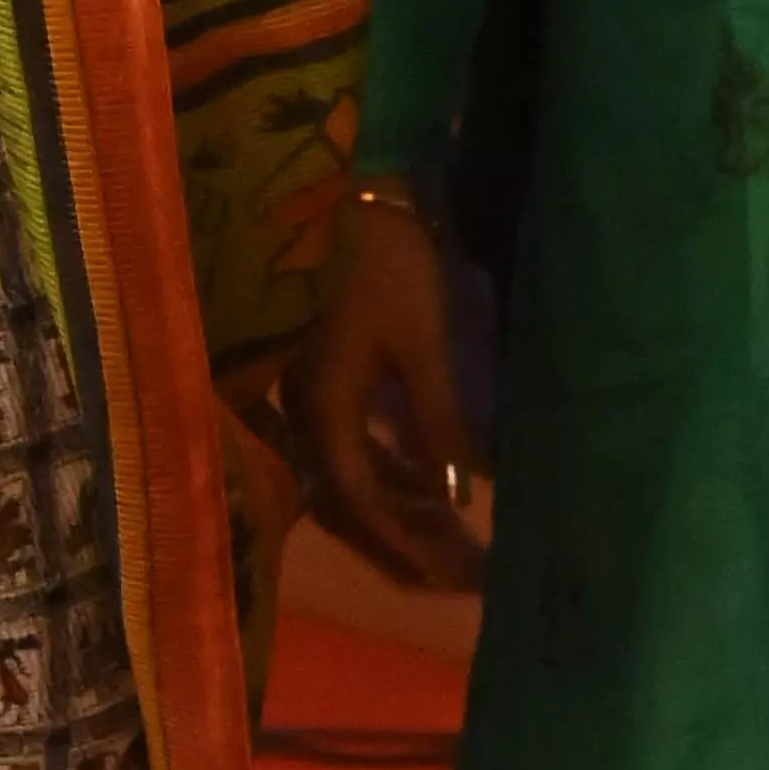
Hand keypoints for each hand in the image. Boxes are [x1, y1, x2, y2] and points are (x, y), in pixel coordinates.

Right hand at [290, 187, 478, 590]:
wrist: (353, 189)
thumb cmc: (388, 262)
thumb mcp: (423, 345)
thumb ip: (440, 423)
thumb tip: (463, 499)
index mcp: (322, 412)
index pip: (361, 507)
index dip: (407, 548)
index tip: (454, 580)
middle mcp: (303, 415)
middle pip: (350, 506)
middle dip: (407, 545)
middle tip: (466, 575)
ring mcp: (307, 397)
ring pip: (351, 479)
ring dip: (402, 512)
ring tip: (458, 541)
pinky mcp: (323, 378)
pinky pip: (352, 447)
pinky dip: (392, 474)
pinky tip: (431, 486)